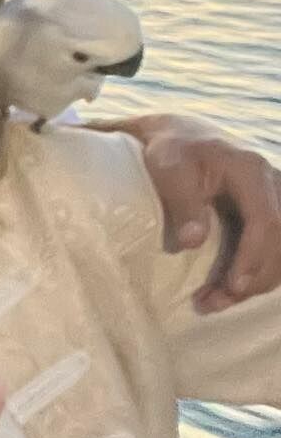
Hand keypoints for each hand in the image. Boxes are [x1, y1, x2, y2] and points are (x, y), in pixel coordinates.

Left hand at [117, 113, 280, 311]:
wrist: (180, 134)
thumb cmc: (171, 150)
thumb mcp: (169, 168)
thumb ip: (182, 202)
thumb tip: (192, 242)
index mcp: (249, 170)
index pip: (264, 219)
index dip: (252, 256)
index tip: (233, 286)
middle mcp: (271, 183)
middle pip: (279, 238)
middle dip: (253, 277)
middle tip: (216, 302)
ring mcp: (274, 197)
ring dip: (257, 280)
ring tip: (217, 302)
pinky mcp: (268, 210)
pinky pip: (276, 245)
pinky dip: (261, 271)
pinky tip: (236, 290)